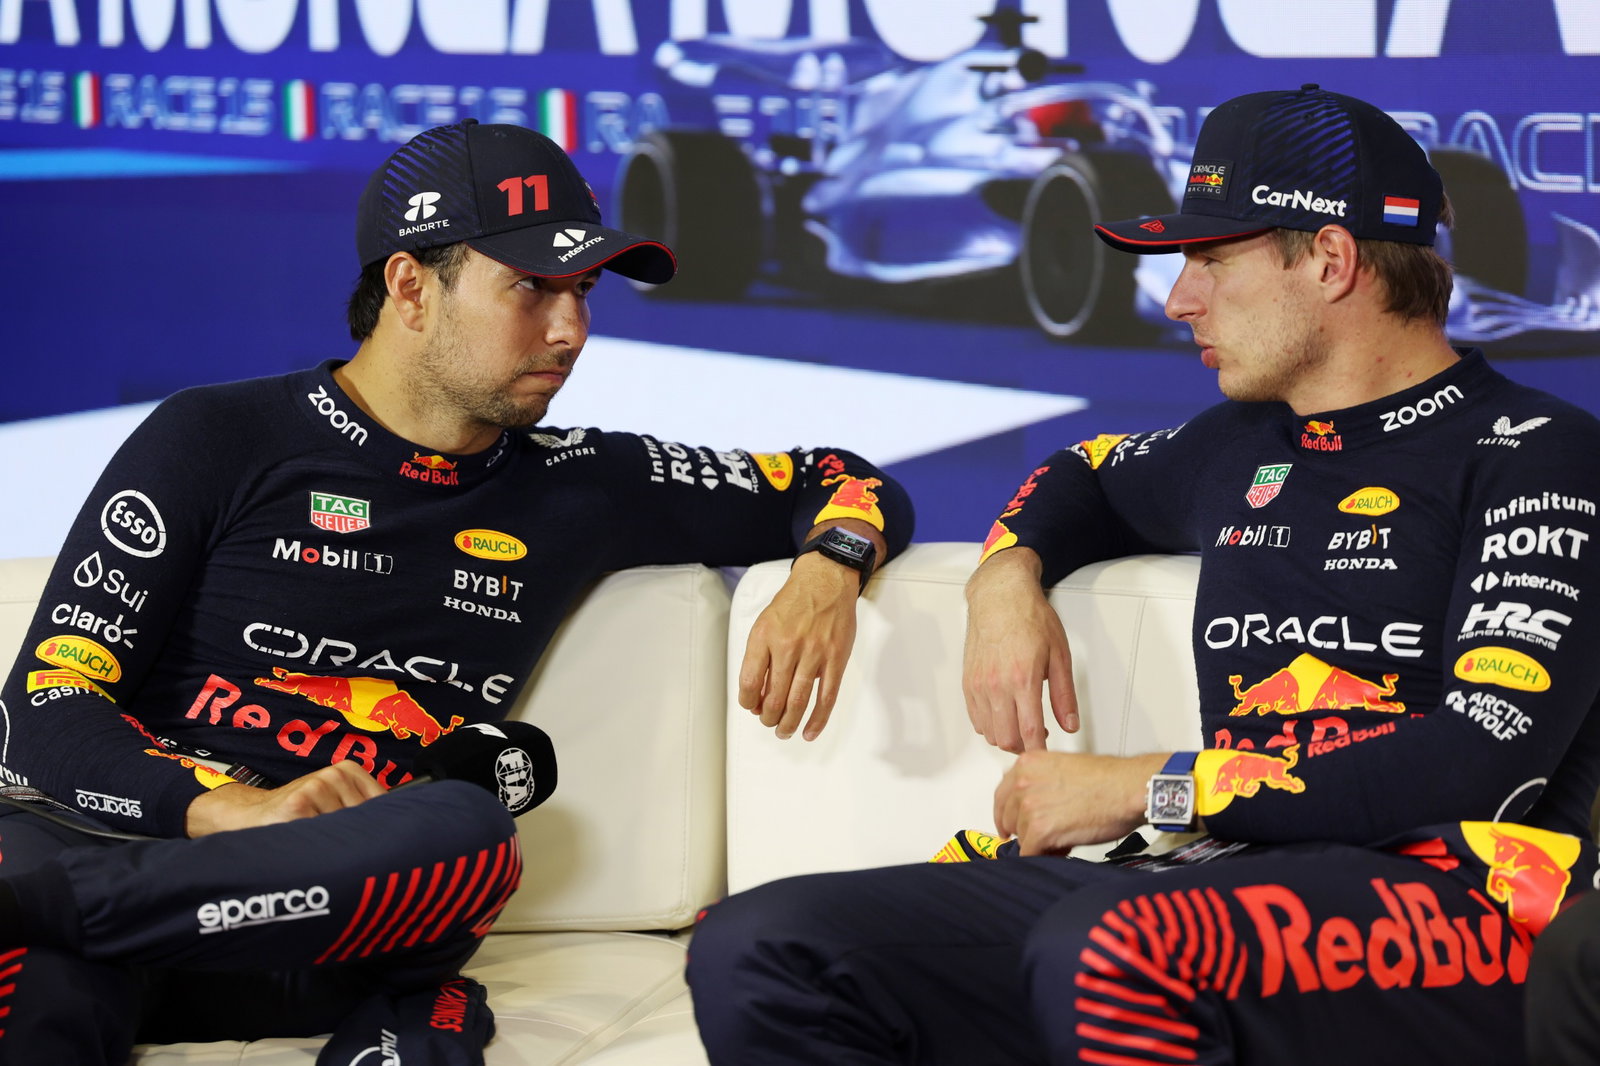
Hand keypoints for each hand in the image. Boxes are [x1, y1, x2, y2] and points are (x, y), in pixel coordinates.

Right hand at [185, 760, 385, 836]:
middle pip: (365, 819)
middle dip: (356, 838)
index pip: (381, 804)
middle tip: (339, 846)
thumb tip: (401, 829)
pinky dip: (317, 847)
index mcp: (348, 771)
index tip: (379, 844)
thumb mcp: (333, 802)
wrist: (251, 815)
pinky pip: (323, 836)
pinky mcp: (299, 804)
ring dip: (334, 844)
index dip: (379, 828)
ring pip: (346, 830)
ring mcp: (317, 787)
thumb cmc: (299, 813)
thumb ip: (361, 808)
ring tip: (314, 840)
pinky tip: (303, 842)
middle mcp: (335, 775)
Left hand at [737, 551, 860, 740]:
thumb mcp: (765, 623)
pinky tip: (809, 731)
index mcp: (765, 636)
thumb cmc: (794, 603)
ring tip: (784, 731)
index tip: (751, 707)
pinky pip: (826, 697)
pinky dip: (817, 720)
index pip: (750, 681)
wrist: (825, 581)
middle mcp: (788, 645)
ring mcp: (814, 653)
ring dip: (788, 723)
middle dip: (768, 717)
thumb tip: (759, 694)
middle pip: (774, 697)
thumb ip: (760, 657)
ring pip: (798, 701)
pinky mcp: (835, 658)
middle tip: (768, 722)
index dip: (748, 701)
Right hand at [963, 547, 1078, 751]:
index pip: (1030, 732)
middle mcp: (997, 685)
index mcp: (1022, 679)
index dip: (1039, 750)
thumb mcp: (1059, 655)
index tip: (1047, 754)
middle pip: (1007, 738)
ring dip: (1006, 737)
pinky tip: (1004, 716)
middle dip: (1025, 747)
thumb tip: (1070, 723)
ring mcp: (979, 685)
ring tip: (1022, 726)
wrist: (1000, 595)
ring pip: (989, 732)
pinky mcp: (968, 682)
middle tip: (1038, 739)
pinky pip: (976, 718)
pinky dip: (990, 725)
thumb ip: (1064, 695)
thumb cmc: (1029, 617)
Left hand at [993, 751, 1165, 854]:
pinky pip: (1030, 853)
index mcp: (1027, 763)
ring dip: (1040, 843)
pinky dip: (1044, 856)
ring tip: (1064, 838)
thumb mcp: (1063, 767)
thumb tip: (1032, 805)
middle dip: (1026, 829)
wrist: (1129, 789)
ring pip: (1022, 837)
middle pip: (1008, 818)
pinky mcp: (1040, 830)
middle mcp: (1023, 782)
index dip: (1008, 813)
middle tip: (1047, 835)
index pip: (1002, 795)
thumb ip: (1041, 782)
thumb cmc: (1109, 779)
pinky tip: (1063, 848)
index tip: (1012, 825)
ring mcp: (1029, 806)